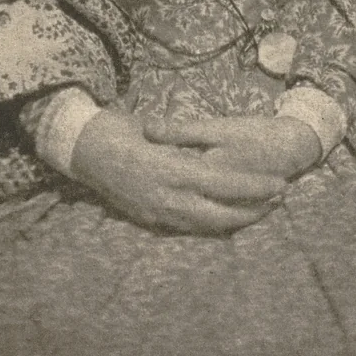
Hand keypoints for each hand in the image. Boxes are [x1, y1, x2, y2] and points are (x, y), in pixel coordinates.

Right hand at [69, 108, 285, 234]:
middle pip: (219, 214)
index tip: (278, 184)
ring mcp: (155, 212)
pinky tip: (221, 218)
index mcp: (169, 170)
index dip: (253, 187)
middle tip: (278, 202)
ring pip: (204, 225)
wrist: (77, 150)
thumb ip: (177, 140)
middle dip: (252, 212)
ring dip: (233, 220)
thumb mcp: (149, 128)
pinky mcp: (146, 219)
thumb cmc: (112, 129)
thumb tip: (204, 146)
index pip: (222, 184)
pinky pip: (186, 226)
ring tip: (258, 211)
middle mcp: (165, 197)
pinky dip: (208, 224)